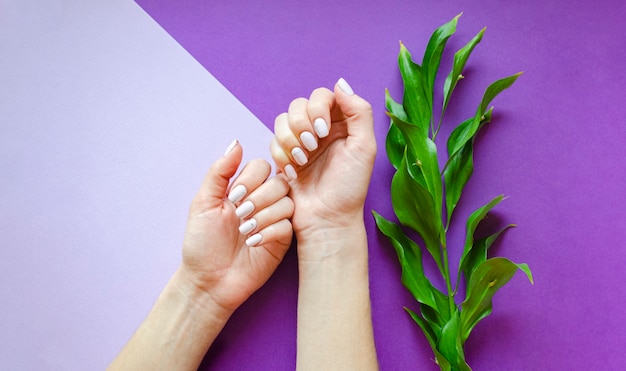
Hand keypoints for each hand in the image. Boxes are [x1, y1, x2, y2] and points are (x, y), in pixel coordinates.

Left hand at [179, 140, 293, 312]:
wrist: (208, 279)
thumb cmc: (202, 242)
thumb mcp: (203, 202)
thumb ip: (219, 172)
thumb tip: (236, 143)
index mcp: (244, 188)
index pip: (262, 166)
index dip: (250, 179)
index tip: (232, 198)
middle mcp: (263, 201)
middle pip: (279, 182)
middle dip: (258, 199)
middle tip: (239, 216)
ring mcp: (275, 220)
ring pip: (287, 203)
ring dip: (264, 216)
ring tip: (245, 232)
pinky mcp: (283, 240)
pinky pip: (289, 225)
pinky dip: (270, 232)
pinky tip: (254, 243)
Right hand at [270, 78, 375, 240]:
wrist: (327, 219)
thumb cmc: (349, 188)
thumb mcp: (364, 148)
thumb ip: (359, 112)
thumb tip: (341, 83)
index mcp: (343, 124)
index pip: (323, 96)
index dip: (318, 108)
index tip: (324, 131)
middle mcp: (321, 130)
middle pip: (299, 104)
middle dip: (301, 124)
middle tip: (311, 147)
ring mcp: (302, 142)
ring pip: (282, 120)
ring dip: (289, 139)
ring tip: (302, 160)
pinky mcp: (285, 157)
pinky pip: (273, 141)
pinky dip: (281, 154)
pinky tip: (293, 172)